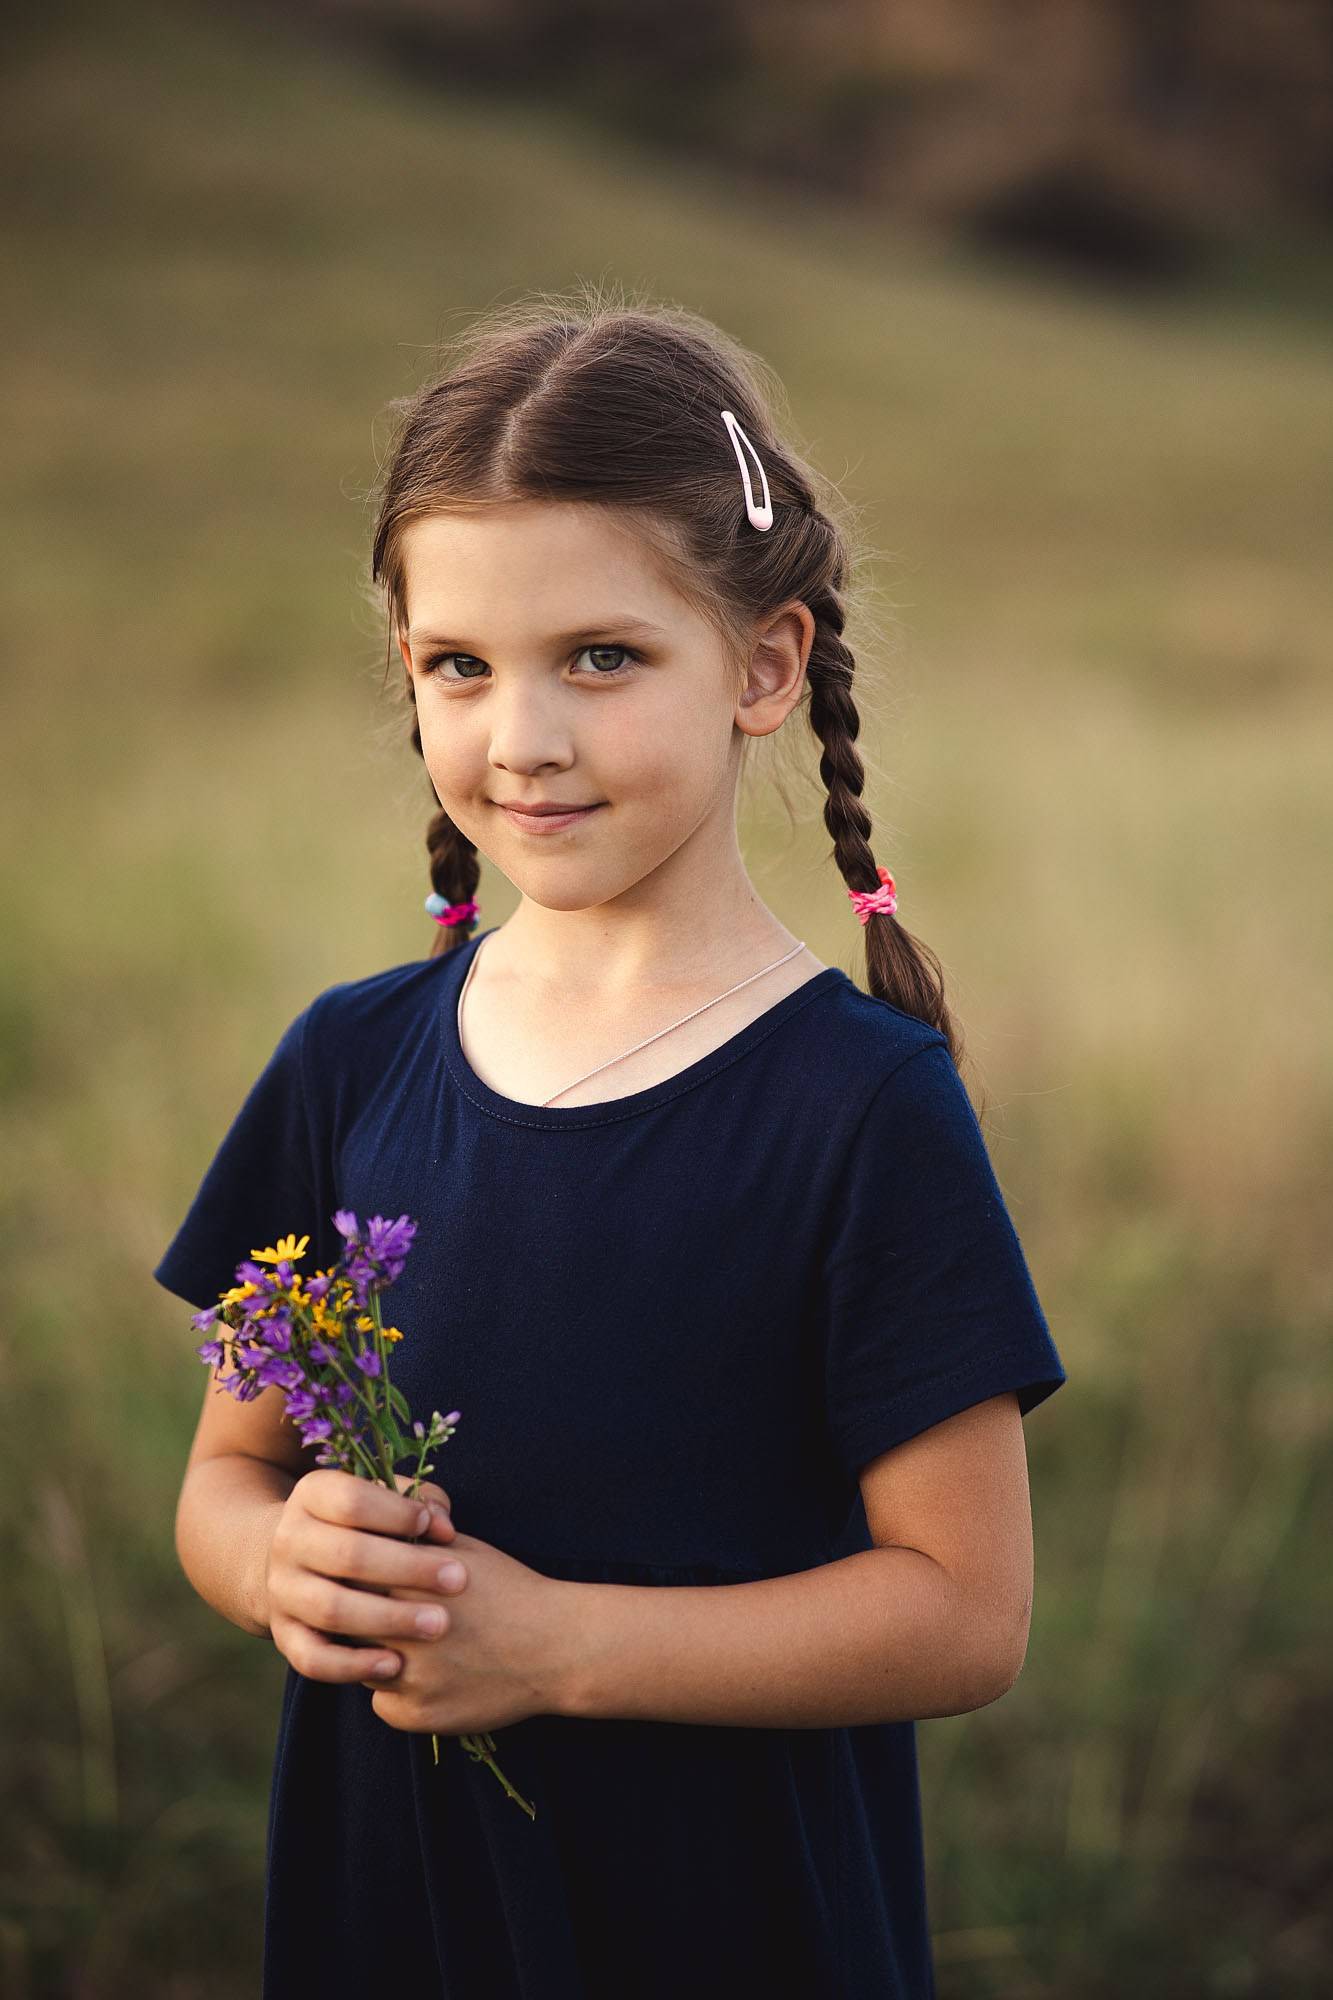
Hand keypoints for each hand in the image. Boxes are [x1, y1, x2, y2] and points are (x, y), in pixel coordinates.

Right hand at [265, 1469, 465, 1684]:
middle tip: (458, 1580)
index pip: (352, 1501)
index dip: (400, 1515)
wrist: (300, 1560)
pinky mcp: (284, 1634)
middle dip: (408, 1569)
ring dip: (389, 1619)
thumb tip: (442, 1527)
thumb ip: (417, 1500)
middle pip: (347, 1554)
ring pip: (332, 1609)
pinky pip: (312, 1658)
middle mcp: (289, 1541)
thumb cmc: (364, 1524)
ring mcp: (282, 1590)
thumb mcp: (383, 1499)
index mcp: (312, 1495)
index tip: (444, 1532)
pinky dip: (352, 1665)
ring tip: (438, 1624)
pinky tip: (394, 1665)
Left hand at [369, 1531, 579, 1738]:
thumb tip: (369, 1528)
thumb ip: (413, 1540)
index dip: (356, 1582)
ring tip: (413, 1648)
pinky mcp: (416, 1714)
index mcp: (409, 1580)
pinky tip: (431, 1678)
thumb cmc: (509, 1589)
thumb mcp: (464, 1549)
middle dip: (357, 1620)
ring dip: (376, 1658)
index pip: (348, 1579)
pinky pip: (383, 1703)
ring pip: (360, 1667)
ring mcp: (408, 1676)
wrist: (554, 1647)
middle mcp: (402, 1629)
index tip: (367, 1585)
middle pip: (347, 1625)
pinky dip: (399, 1692)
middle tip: (378, 1617)